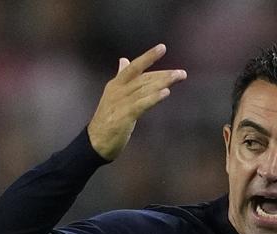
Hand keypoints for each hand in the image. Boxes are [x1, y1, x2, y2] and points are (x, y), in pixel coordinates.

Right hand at [86, 43, 186, 160]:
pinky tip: (165, 93)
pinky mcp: (124, 117)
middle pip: (143, 78)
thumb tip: (123, 60)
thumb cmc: (107, 119)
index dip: (148, 57)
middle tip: (181, 73)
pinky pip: (141, 105)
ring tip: (178, 77)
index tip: (162, 48)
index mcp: (116, 84)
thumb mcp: (113, 95)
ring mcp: (120, 103)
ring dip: (163, 83)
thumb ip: (120, 77)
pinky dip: (154, 98)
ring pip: (144, 89)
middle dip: (163, 74)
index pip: (134, 67)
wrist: (95, 142)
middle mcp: (118, 91)